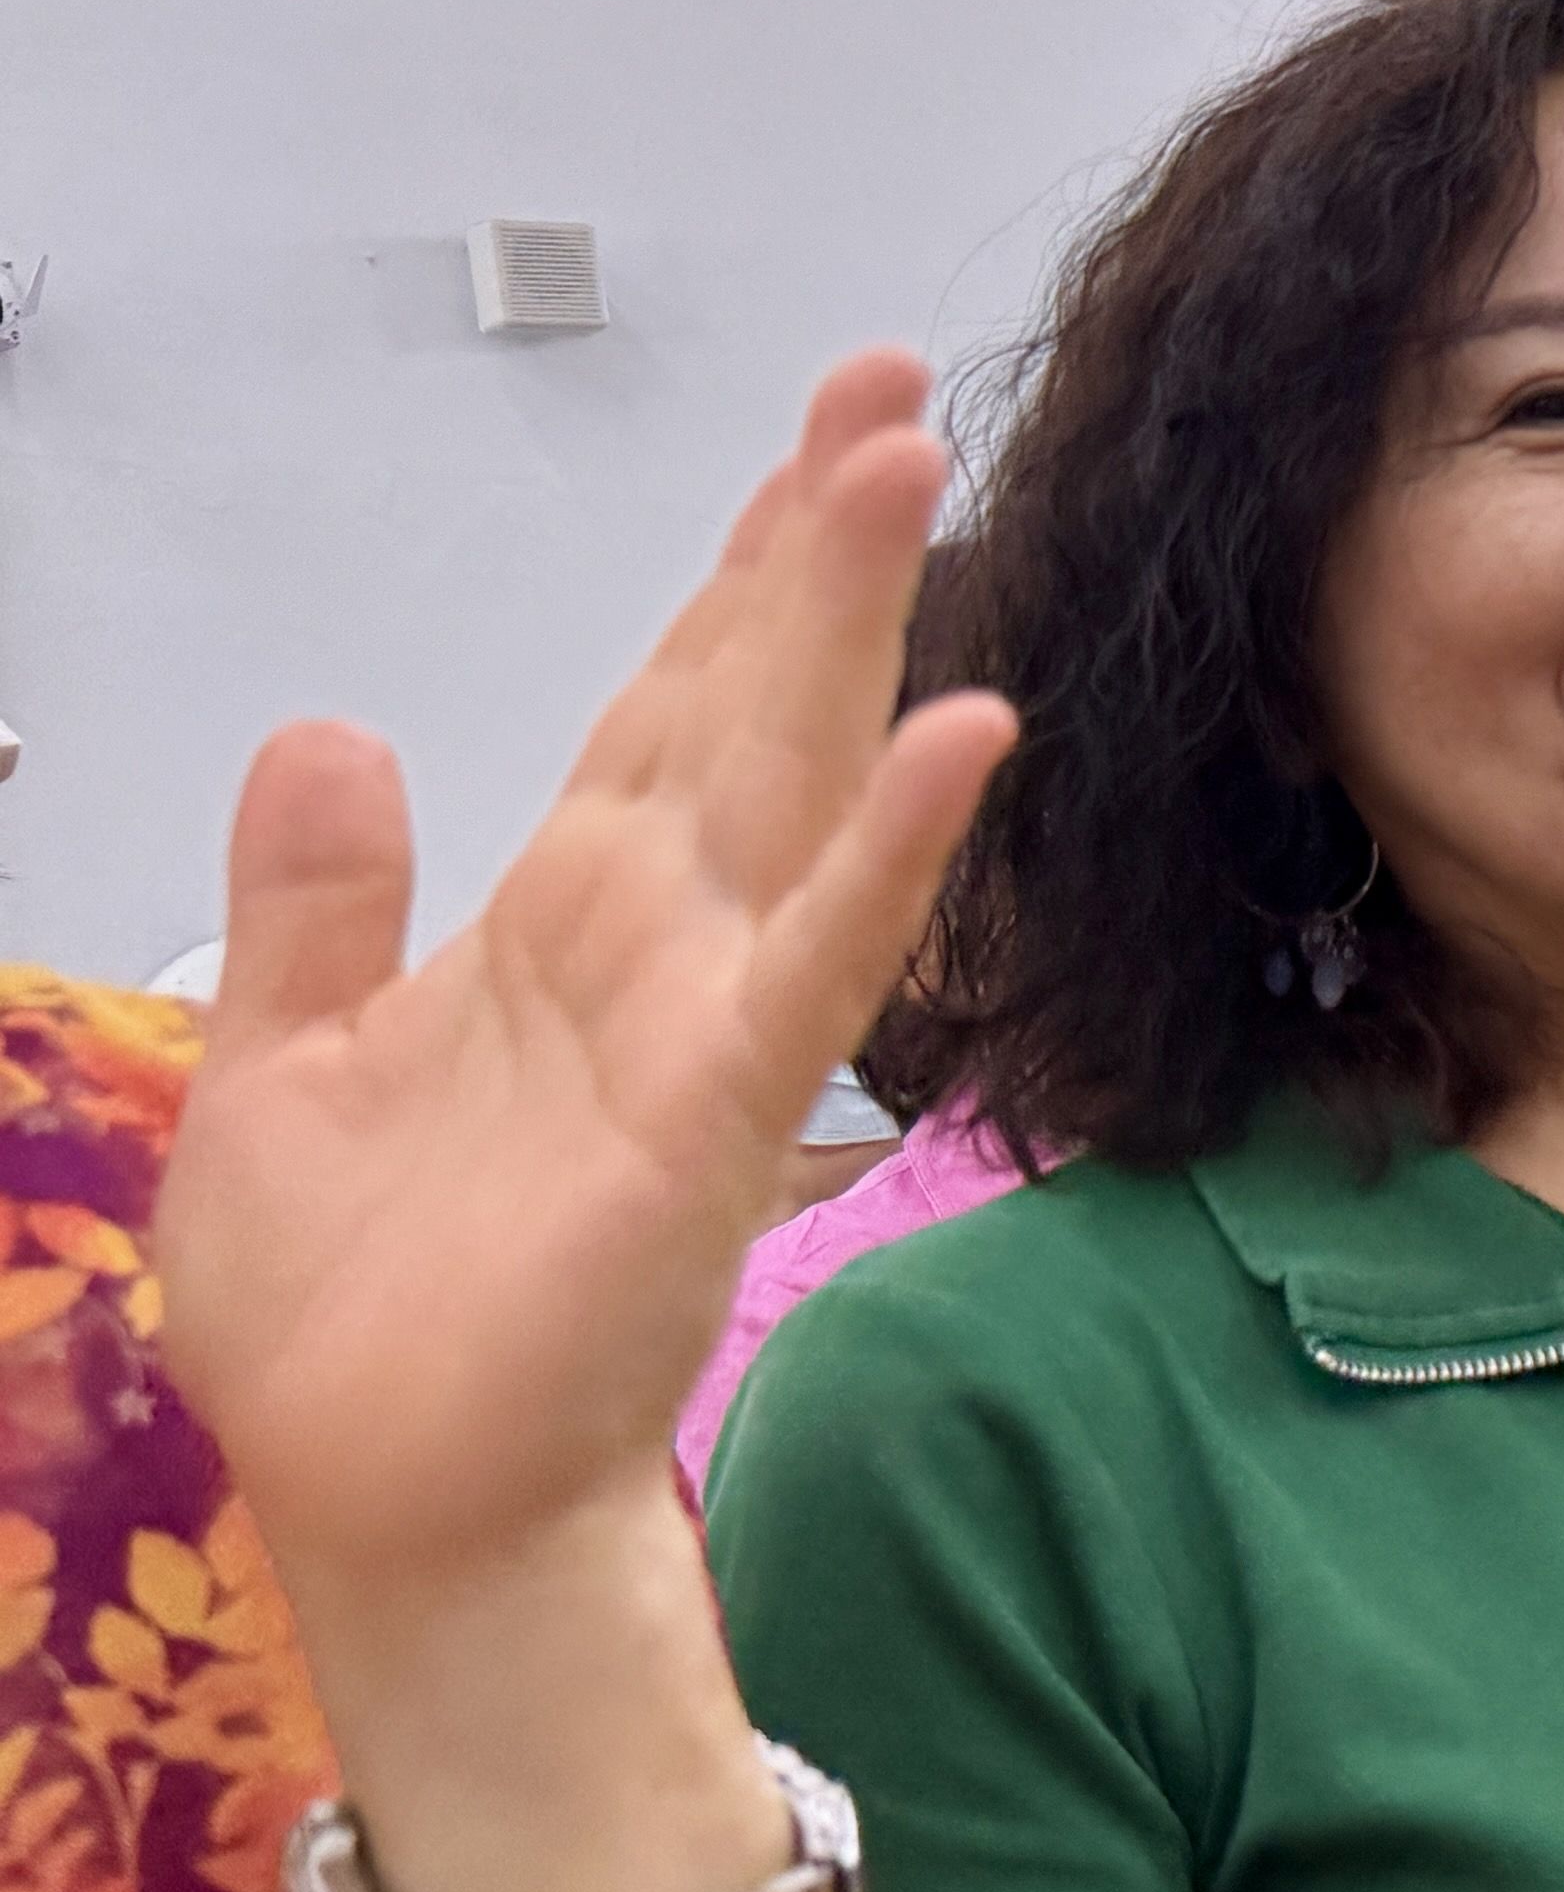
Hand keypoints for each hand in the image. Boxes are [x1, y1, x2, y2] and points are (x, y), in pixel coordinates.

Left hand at [152, 353, 1015, 1610]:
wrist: (391, 1508)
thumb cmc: (354, 1320)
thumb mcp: (273, 1067)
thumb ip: (309, 905)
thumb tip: (331, 726)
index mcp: (557, 918)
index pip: (670, 702)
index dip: (740, 569)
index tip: (818, 432)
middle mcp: (655, 938)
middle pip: (755, 698)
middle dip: (822, 540)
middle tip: (898, 384)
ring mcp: (703, 1016)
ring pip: (798, 781)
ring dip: (860, 627)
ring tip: (912, 468)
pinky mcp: (717, 1112)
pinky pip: (821, 959)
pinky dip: (894, 850)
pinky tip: (961, 736)